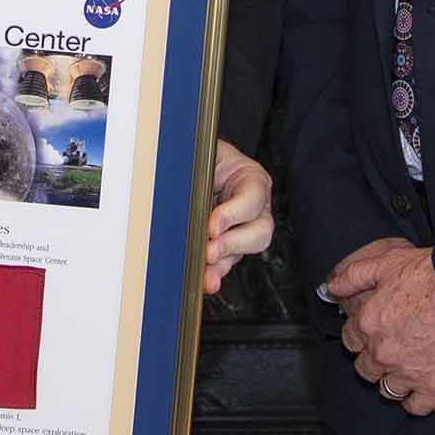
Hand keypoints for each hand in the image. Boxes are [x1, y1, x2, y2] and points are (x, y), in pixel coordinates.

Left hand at [204, 141, 275, 293]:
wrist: (193, 166)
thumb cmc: (200, 155)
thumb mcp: (202, 152)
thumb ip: (195, 161)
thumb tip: (174, 170)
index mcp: (251, 179)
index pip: (251, 197)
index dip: (234, 214)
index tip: (212, 226)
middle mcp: (255, 208)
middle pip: (259, 231)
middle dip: (233, 244)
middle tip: (210, 251)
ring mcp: (244, 230)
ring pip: (245, 253)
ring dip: (224, 264)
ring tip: (207, 276)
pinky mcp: (229, 247)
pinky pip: (226, 263)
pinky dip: (215, 274)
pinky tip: (205, 282)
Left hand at [323, 239, 434, 415]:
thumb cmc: (434, 273)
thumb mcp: (387, 262)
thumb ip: (354, 276)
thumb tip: (331, 288)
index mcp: (368, 323)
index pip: (350, 340)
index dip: (361, 336)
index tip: (373, 333)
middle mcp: (382, 352)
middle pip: (365, 369)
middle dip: (374, 360)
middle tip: (392, 350)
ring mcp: (407, 373)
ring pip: (387, 390)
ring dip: (393, 380)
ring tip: (407, 369)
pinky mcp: (434, 387)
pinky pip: (415, 407)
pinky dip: (416, 399)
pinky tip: (422, 388)